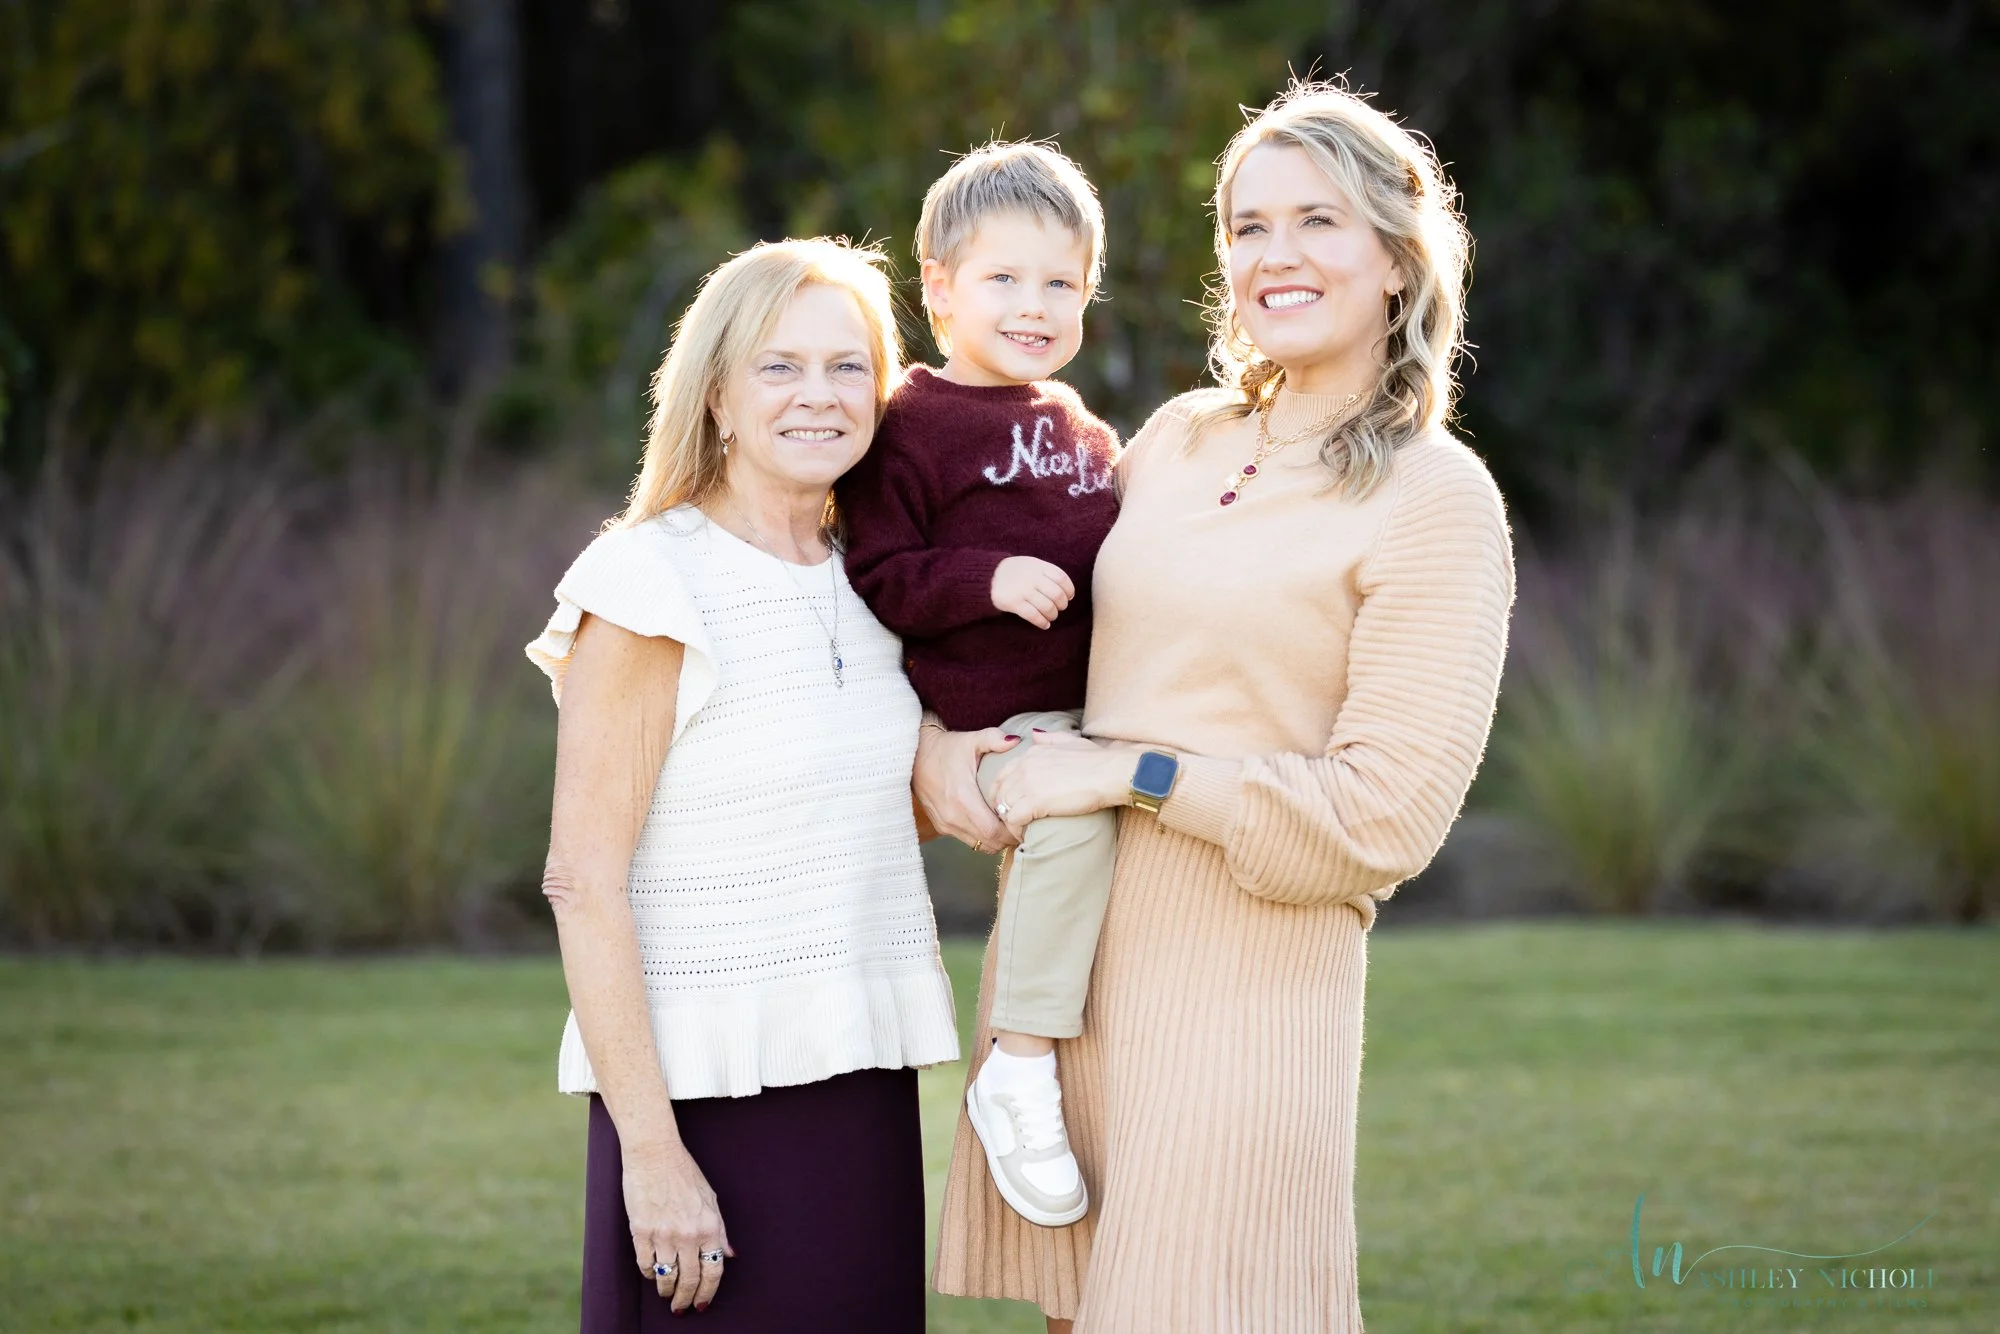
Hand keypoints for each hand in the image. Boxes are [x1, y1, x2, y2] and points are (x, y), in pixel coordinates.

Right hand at [623, 1138, 733, 1312]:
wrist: (655, 1154)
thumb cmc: (684, 1173)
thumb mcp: (711, 1199)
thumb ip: (720, 1230)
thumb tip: (730, 1254)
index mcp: (709, 1226)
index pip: (713, 1271)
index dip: (708, 1292)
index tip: (703, 1304)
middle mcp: (688, 1234)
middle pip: (689, 1280)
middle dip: (686, 1299)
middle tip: (681, 1308)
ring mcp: (663, 1234)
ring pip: (666, 1277)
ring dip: (666, 1291)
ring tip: (666, 1294)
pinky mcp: (641, 1231)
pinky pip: (645, 1264)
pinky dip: (649, 1274)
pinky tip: (652, 1274)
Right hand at [915, 722, 1020, 851]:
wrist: (914, 756)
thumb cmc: (945, 749)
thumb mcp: (970, 740)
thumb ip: (994, 738)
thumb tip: (1017, 740)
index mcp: (962, 798)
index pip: (992, 831)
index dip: (1012, 833)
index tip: (1025, 824)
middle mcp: (953, 816)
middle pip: (989, 843)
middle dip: (1008, 839)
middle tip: (1022, 826)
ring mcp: (945, 824)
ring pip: (978, 845)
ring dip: (995, 840)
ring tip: (1008, 826)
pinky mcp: (941, 827)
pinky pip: (967, 840)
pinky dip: (982, 837)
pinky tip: (990, 824)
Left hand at [986, 732, 1141, 838]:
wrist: (1111, 773)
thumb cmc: (1098, 760)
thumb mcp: (1071, 741)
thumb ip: (1050, 739)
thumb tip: (1035, 735)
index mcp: (1032, 753)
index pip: (1002, 775)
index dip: (1004, 794)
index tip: (1014, 807)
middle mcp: (1025, 765)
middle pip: (999, 793)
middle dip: (1004, 810)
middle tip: (1017, 823)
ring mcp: (1028, 783)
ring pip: (1003, 808)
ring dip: (1010, 822)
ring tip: (1023, 832)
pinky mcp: (1035, 801)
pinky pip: (1013, 820)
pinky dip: (1017, 831)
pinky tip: (1027, 836)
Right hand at [991, 556, 1075, 629]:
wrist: (988, 576)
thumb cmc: (1015, 572)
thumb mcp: (1031, 564)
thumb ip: (1047, 573)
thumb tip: (1066, 591)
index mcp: (1038, 566)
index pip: (1062, 578)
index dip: (1069, 590)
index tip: (1069, 597)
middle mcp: (1032, 578)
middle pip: (1057, 595)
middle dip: (1062, 605)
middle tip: (1060, 608)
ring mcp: (1023, 590)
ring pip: (1047, 607)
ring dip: (1053, 615)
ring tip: (1051, 617)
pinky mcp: (1014, 603)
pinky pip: (1034, 616)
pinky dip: (1042, 622)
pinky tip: (1044, 625)